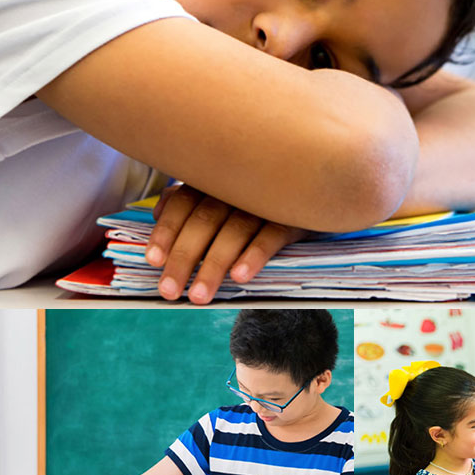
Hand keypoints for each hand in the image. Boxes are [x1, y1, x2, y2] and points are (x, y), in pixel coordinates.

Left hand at [145, 184, 306, 302]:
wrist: (321, 180)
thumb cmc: (260, 193)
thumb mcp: (224, 191)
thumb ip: (190, 199)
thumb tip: (157, 211)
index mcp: (216, 177)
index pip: (182, 202)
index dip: (166, 231)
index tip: (153, 260)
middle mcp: (238, 183)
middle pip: (204, 219)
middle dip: (184, 257)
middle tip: (170, 291)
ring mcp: (267, 197)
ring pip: (234, 230)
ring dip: (214, 264)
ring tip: (200, 296)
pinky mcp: (294, 213)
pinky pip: (272, 234)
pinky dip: (254, 254)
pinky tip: (240, 277)